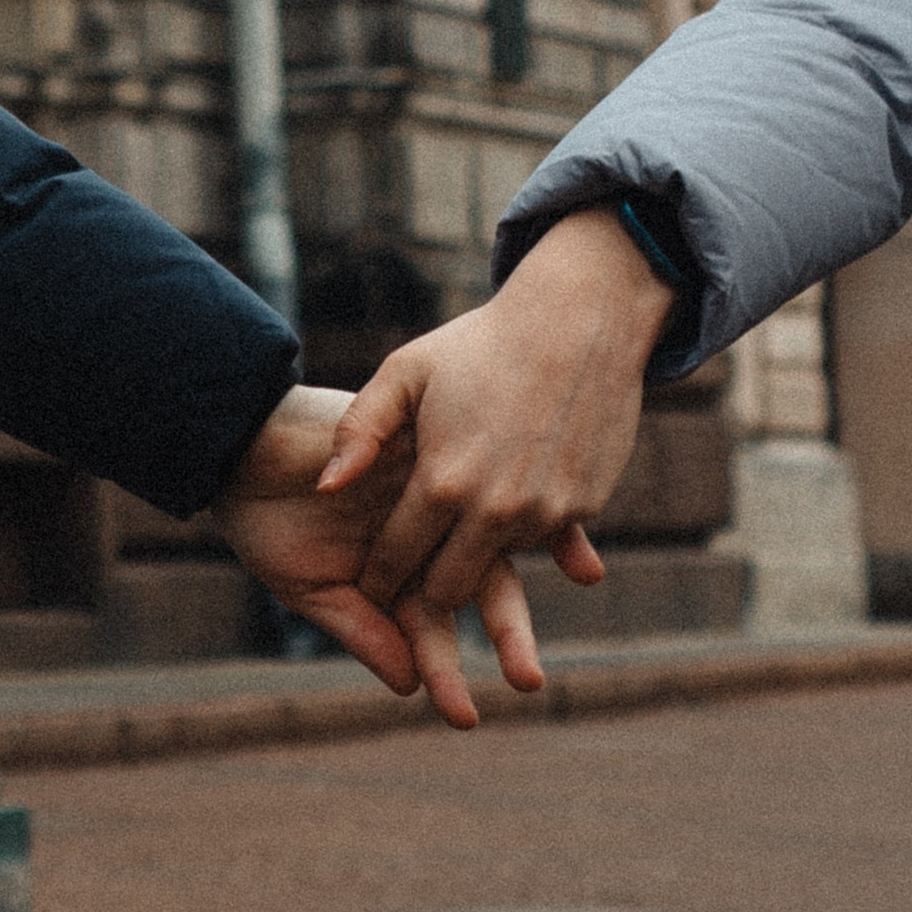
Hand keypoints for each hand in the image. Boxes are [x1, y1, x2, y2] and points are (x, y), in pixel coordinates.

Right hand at [212, 383, 554, 727]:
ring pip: (481, 538)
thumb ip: (363, 630)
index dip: (447, 673)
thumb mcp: (310, 588)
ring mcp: (429, 491)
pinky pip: (467, 478)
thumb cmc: (265, 519)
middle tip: (527, 681)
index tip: (463, 718)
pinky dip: (499, 508)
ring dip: (506, 579)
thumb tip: (411, 686)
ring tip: (522, 623)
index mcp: (399, 571)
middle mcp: (426, 534)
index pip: (434, 627)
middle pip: (479, 585)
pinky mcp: (425, 449)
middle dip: (507, 634)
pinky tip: (522, 528)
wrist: (237, 445)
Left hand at [318, 207, 675, 622]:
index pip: (396, 561)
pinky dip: (524, 522)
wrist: (579, 321)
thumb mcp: (405, 372)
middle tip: (412, 572)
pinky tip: (514, 478)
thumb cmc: (480, 344)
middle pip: (447, 589)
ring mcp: (545, 514)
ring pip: (496, 562)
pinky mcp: (584, 509)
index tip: (368, 582)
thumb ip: (358, 431)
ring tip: (464, 513)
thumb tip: (326, 488)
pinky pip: (542, 538)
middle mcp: (495, 511)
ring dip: (478, 549)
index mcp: (442, 482)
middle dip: (424, 587)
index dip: (377, 577)